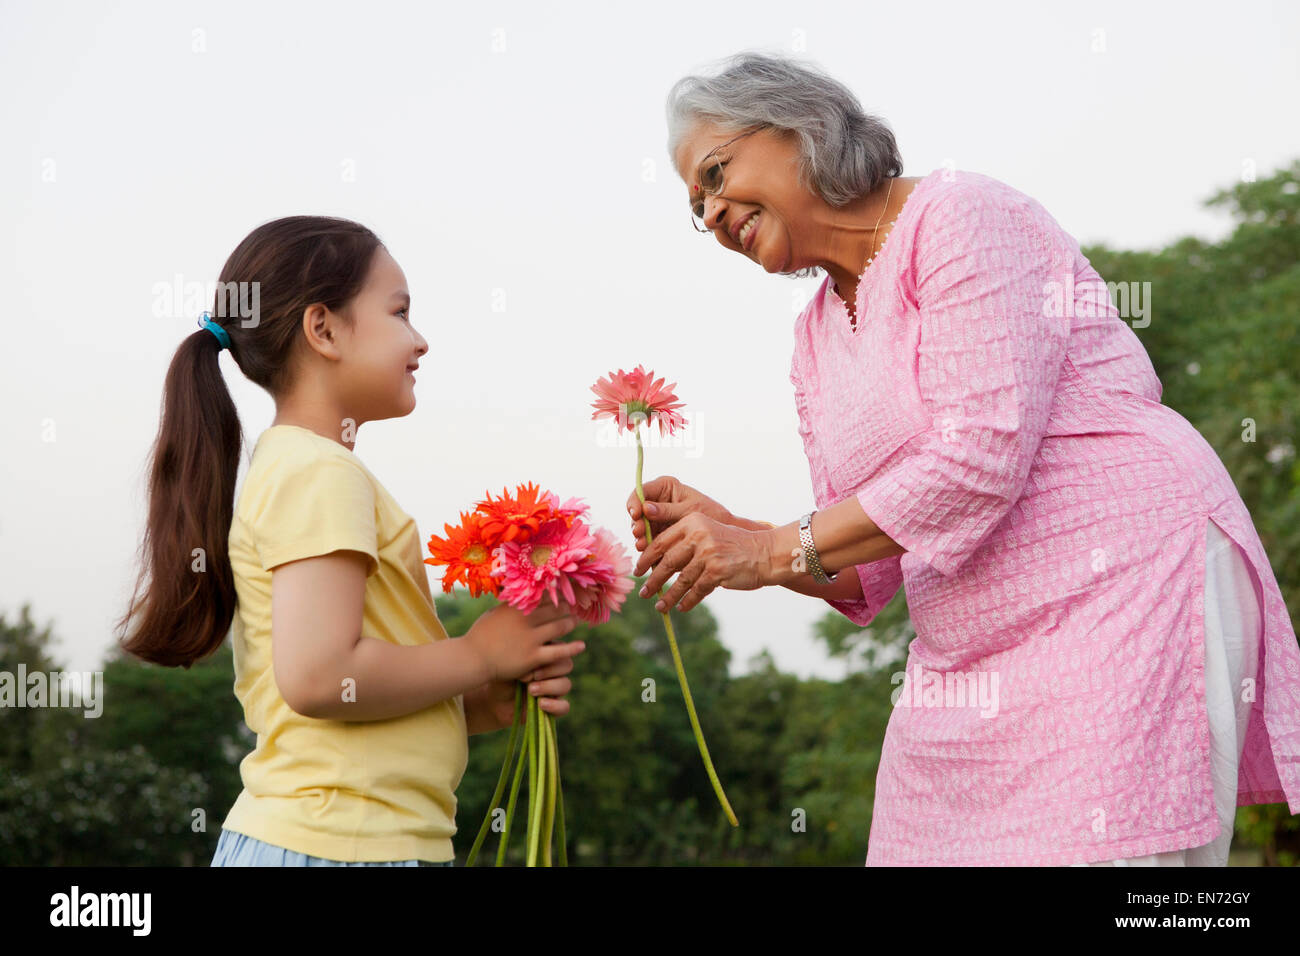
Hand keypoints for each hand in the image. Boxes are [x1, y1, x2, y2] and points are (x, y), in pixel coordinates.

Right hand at [464, 601, 584, 684]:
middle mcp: (525, 619)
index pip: (543, 595)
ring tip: (576, 621)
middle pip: (555, 609)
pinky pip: (558, 651)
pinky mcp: (533, 657)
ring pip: (560, 627)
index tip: (565, 591)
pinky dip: (572, 648)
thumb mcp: (495, 613)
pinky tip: (581, 646)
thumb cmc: (481, 635)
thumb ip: (511, 604)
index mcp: (516, 606)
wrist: (473, 659)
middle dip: (567, 607)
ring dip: (571, 623)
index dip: (557, 593)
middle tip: (574, 606)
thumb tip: (522, 593)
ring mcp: (530, 638)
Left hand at [477, 648, 577, 729]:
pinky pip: (564, 706)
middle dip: (550, 669)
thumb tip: (535, 665)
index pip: (560, 648)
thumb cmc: (501, 676)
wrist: (493, 700)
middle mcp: (553, 671)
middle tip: (533, 675)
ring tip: (531, 690)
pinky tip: (541, 704)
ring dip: (549, 686)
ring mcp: (555, 689)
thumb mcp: (510, 664)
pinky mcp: (553, 707)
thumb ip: (526, 658)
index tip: (532, 659)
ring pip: (566, 684)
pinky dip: (555, 705)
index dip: (550, 653)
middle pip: (567, 664)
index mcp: (546, 654)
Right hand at [626, 475, 734, 552]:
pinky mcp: (658, 533)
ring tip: (643, 545)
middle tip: (640, 534)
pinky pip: (647, 540)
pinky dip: (646, 547)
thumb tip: (645, 509)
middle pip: (637, 511)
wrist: (721, 535)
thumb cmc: (711, 514)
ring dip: (640, 537)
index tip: (636, 514)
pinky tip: (647, 553)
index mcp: (665, 487)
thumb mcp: (690, 510)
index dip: (635, 502)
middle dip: (637, 523)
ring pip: (640, 527)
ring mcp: (656, 518)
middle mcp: (657, 501)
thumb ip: (667, 510)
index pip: (641, 491)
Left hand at [632, 512, 770, 612]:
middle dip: (653, 580)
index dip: (646, 558)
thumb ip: (684, 543)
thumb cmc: (733, 546)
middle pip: (667, 562)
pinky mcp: (717, 571)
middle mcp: (699, 535)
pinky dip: (687, 601)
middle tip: (643, 592)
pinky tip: (681, 608)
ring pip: (681, 580)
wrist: (764, 553)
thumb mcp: (708, 533)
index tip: (638, 571)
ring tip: (659, 607)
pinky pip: (696, 590)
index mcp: (692, 522)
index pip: (661, 542)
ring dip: (668, 596)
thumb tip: (655, 565)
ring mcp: (708, 553)